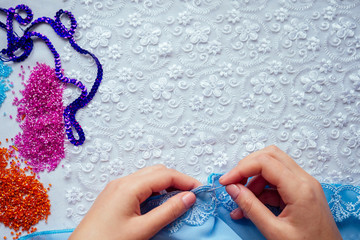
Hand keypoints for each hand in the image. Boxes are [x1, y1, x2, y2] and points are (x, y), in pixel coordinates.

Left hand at [69, 165, 200, 239]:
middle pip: (157, 171)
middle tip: (191, 195)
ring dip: (166, 184)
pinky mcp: (114, 196)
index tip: (201, 190)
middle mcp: (122, 182)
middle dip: (177, 180)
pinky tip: (159, 203)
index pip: (165, 175)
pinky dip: (154, 190)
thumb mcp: (142, 230)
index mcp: (129, 186)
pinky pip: (139, 185)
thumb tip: (189, 197)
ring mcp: (117, 187)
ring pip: (148, 177)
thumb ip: (168, 212)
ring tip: (178, 200)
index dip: (186, 180)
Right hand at [219, 145, 341, 239]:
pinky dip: (262, 190)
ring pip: (273, 167)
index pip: (265, 162)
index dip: (241, 169)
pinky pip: (278, 181)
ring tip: (241, 201)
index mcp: (300, 189)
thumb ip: (251, 207)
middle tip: (233, 183)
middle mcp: (305, 181)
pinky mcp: (303, 191)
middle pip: (270, 156)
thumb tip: (232, 188)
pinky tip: (252, 206)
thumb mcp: (274, 231)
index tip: (226, 181)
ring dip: (253, 180)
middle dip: (247, 167)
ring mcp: (305, 184)